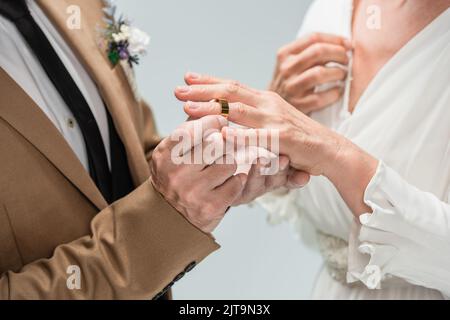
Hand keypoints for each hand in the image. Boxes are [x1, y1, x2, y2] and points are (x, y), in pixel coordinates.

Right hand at [151, 115, 246, 232]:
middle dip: (226, 139)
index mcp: (165, 155)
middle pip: (215, 144)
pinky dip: (237, 179)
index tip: (221, 120)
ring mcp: (194, 191)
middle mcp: (177, 173)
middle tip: (229, 139)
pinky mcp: (211, 206)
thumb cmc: (174, 175)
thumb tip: (211, 104)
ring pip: (229, 162)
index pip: (193, 129)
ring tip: (226, 162)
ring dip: (231, 160)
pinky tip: (231, 179)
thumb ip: (189, 128)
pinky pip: (236, 183)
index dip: (211, 121)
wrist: (168, 216)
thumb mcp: (171, 151)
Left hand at [175, 74, 377, 216]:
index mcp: (265, 99)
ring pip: (238, 110)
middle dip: (202, 90)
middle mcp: (268, 104)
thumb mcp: (274, 122)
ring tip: (187, 107)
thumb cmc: (299, 138)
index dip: (210, 81)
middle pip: (230, 92)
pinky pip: (256, 136)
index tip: (188, 79)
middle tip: (178, 90)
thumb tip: (229, 118)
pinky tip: (220, 134)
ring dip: (211, 108)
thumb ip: (253, 118)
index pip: (233, 86)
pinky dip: (237, 135)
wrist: (330, 149)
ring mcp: (275, 119)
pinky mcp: (283, 137)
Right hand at [270, 33, 351, 113]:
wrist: (273, 109)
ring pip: (320, 73)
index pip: (313, 38)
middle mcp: (286, 69)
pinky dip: (334, 93)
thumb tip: (345, 44)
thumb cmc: (290, 83)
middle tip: (346, 60)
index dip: (335, 39)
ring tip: (342, 75)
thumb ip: (310, 52)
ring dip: (338, 72)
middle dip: (339, 53)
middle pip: (318, 51)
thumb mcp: (291, 63)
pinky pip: (321, 97)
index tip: (348, 44)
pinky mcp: (298, 105)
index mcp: (285, 54)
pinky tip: (337, 91)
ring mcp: (291, 87)